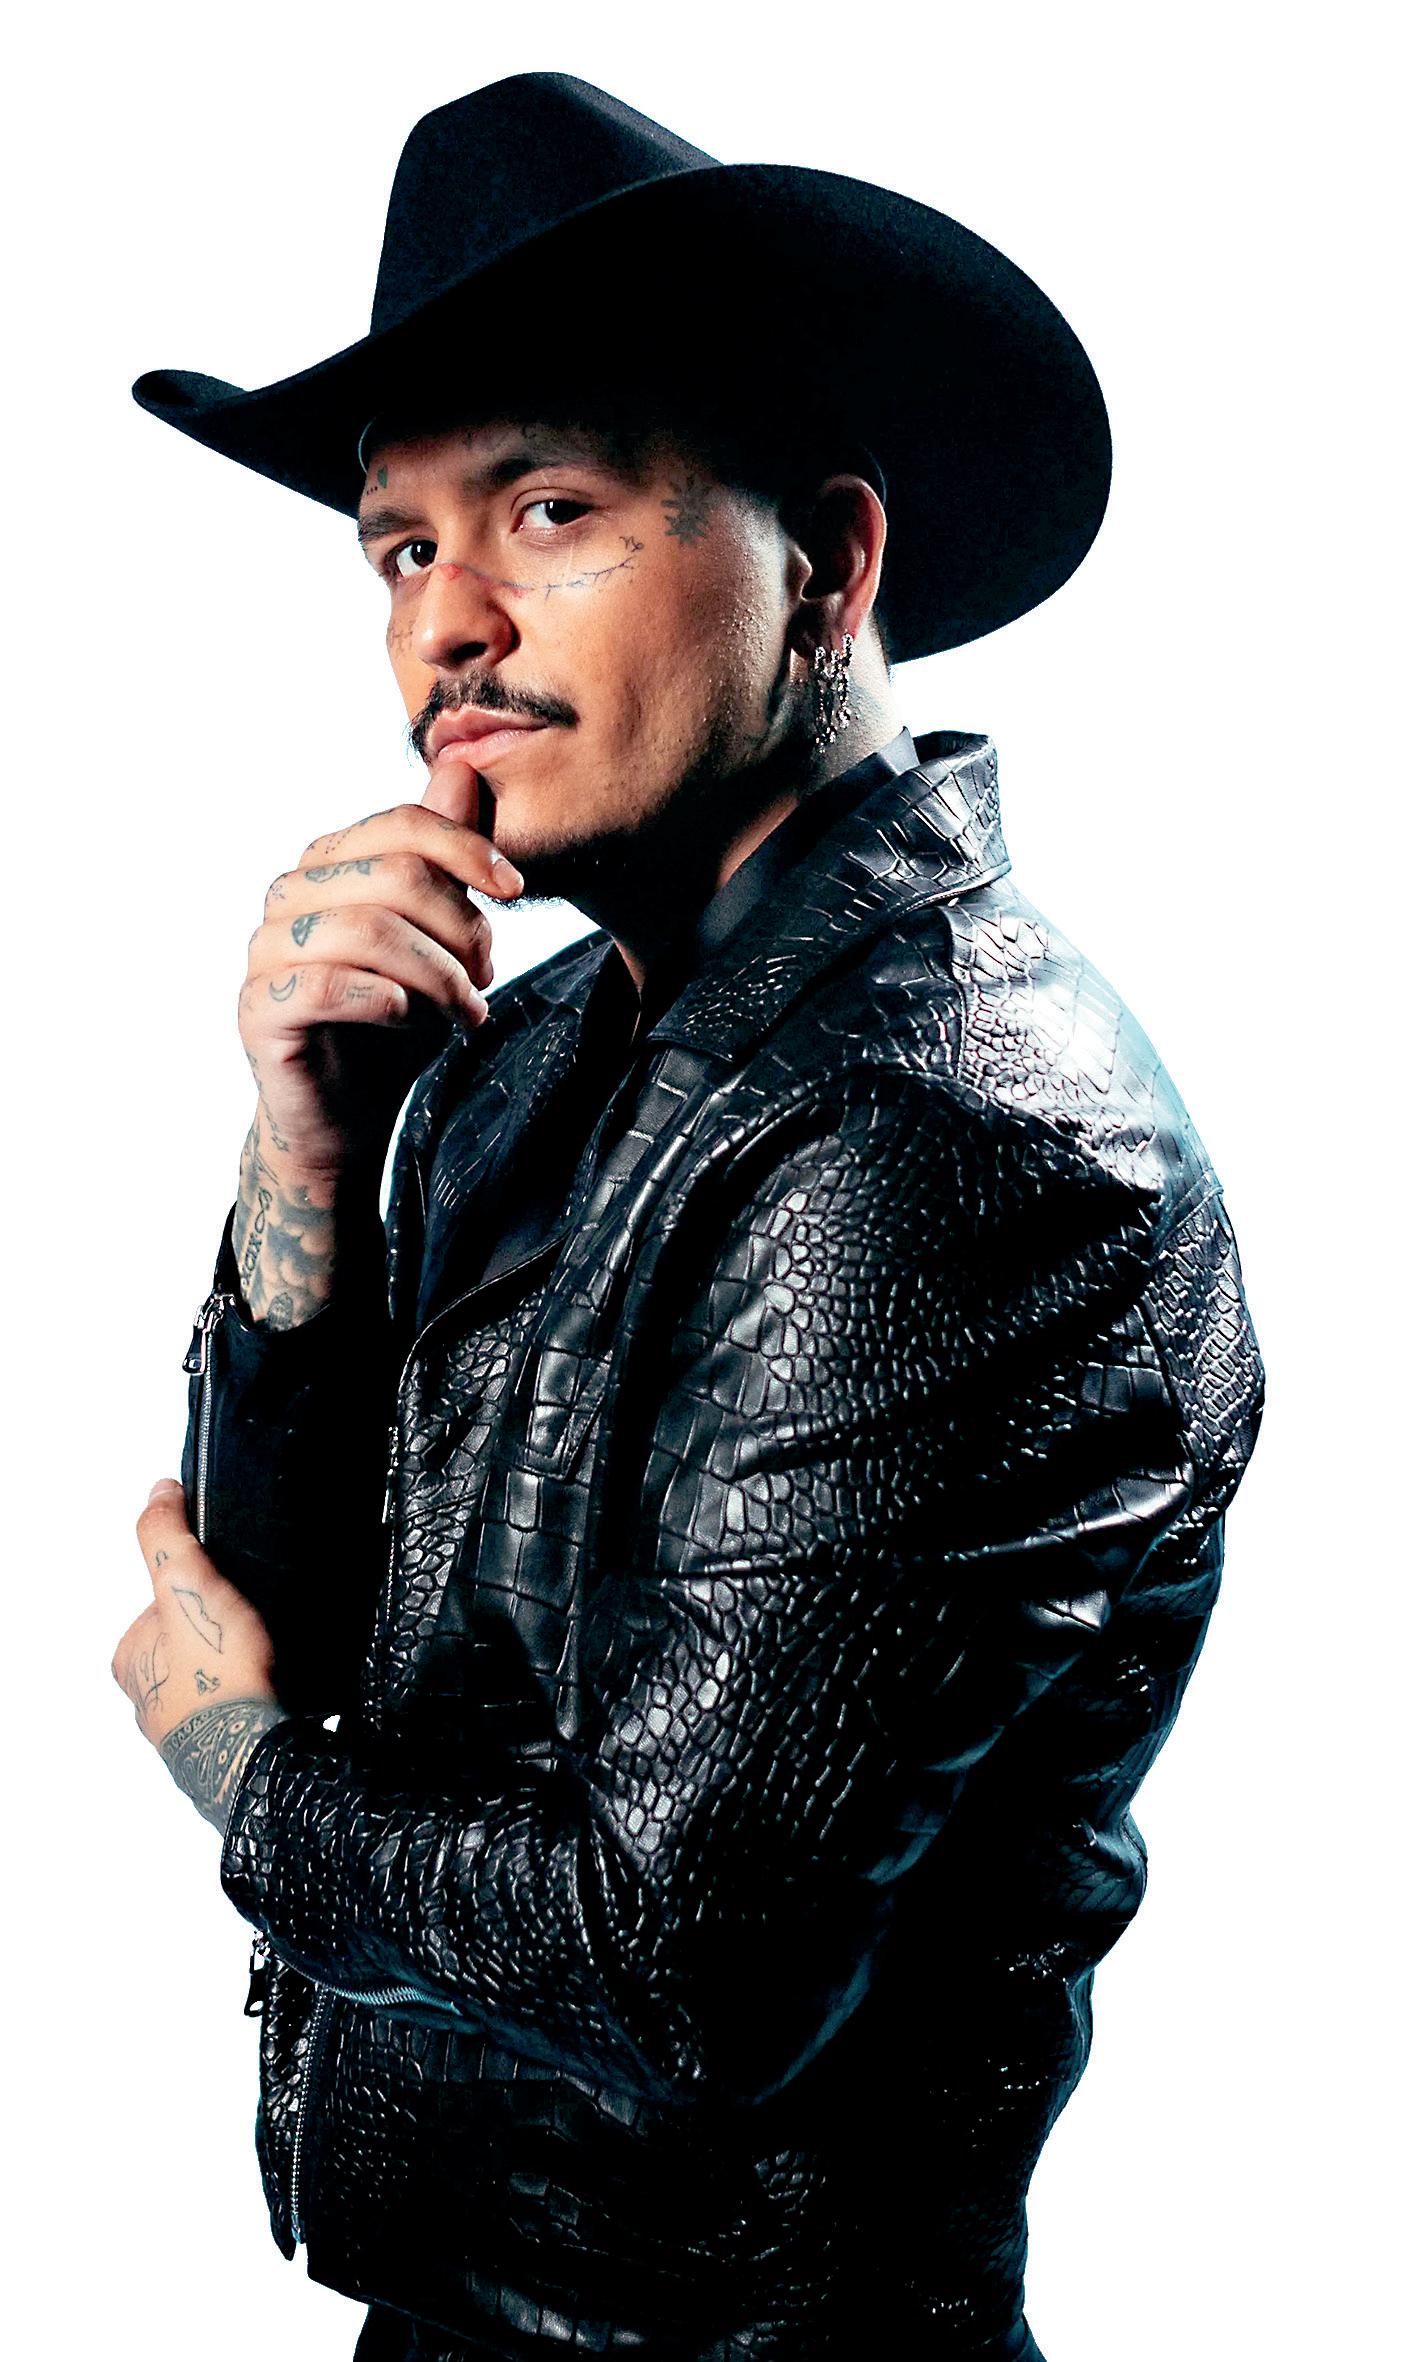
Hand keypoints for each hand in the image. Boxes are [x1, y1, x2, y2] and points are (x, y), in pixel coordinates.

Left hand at [111, 1479, 290, 1834]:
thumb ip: (166, 1538)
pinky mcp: (217, 1746)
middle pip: (188, 1641)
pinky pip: (236, 1705)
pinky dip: (252, 1693)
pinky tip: (271, 1684)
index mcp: (130, 1658)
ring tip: (267, 1652)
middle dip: (220, 1630)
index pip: (163, 1604)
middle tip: (252, 1622)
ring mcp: (181, 1725)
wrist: (250, 1749)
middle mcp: (147, 1696)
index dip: (200, 1588)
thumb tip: (158, 1492)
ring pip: (212, 1677)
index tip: (227, 1590)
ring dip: (238, 1665)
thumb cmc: (214, 1674)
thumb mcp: (185, 1584)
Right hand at [239, 762, 523, 1178]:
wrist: (349, 1114)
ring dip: (437, 974)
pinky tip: (411, 1021)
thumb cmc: (395, 1021)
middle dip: (461, 927)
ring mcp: (266, 950)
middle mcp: (290, 895)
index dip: (467, 849)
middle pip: (393, 875)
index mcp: (329, 864)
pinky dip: (386, 1001)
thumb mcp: (437, 935)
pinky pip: (325, 985)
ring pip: (367, 930)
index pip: (401, 825)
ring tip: (466, 1011)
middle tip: (487, 977)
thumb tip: (461, 766)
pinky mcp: (257, 1007)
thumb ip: (443, 858)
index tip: (515, 889)